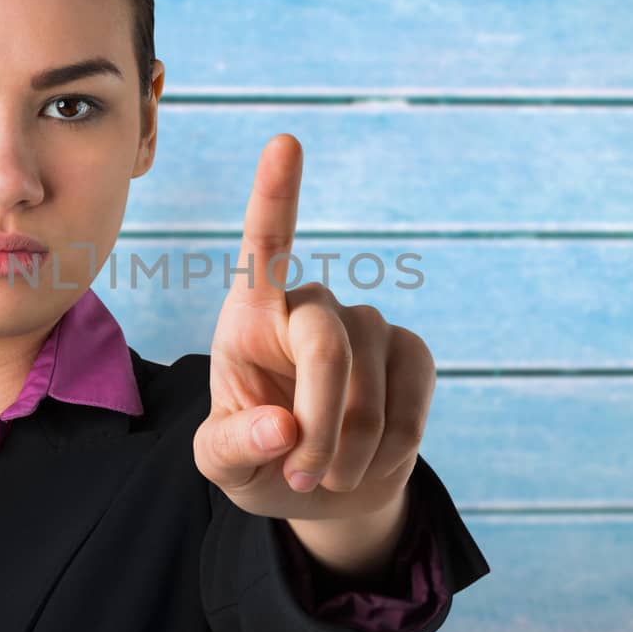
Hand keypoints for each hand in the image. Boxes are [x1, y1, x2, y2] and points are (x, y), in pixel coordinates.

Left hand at [193, 133, 436, 522]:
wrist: (320, 488)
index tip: (285, 143)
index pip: (263, 247)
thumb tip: (281, 428)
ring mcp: (366, 324)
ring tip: (326, 477)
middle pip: (325, 343)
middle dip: (320, 421)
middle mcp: (310, 303)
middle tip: (303, 477)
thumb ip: (231, 446)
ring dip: (351, 447)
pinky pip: (411, 397)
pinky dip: (390, 446)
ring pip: (369, 381)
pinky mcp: (410, 352)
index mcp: (250, 314)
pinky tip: (373, 461)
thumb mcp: (221, 464)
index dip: (275, 194)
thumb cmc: (257, 460)